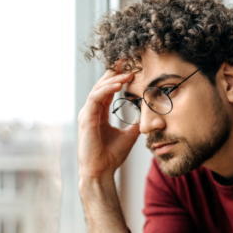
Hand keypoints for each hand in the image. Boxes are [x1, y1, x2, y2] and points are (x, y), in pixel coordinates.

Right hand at [78, 64, 139, 180]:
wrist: (101, 172)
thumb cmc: (111, 156)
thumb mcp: (128, 136)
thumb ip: (134, 125)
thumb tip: (147, 117)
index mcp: (99, 114)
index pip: (107, 90)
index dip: (117, 78)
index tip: (130, 68)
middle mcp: (91, 112)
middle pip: (101, 85)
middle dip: (114, 72)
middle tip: (127, 61)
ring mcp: (87, 114)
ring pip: (98, 89)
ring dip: (112, 79)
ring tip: (127, 73)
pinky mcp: (85, 119)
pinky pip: (95, 98)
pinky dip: (106, 90)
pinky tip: (118, 85)